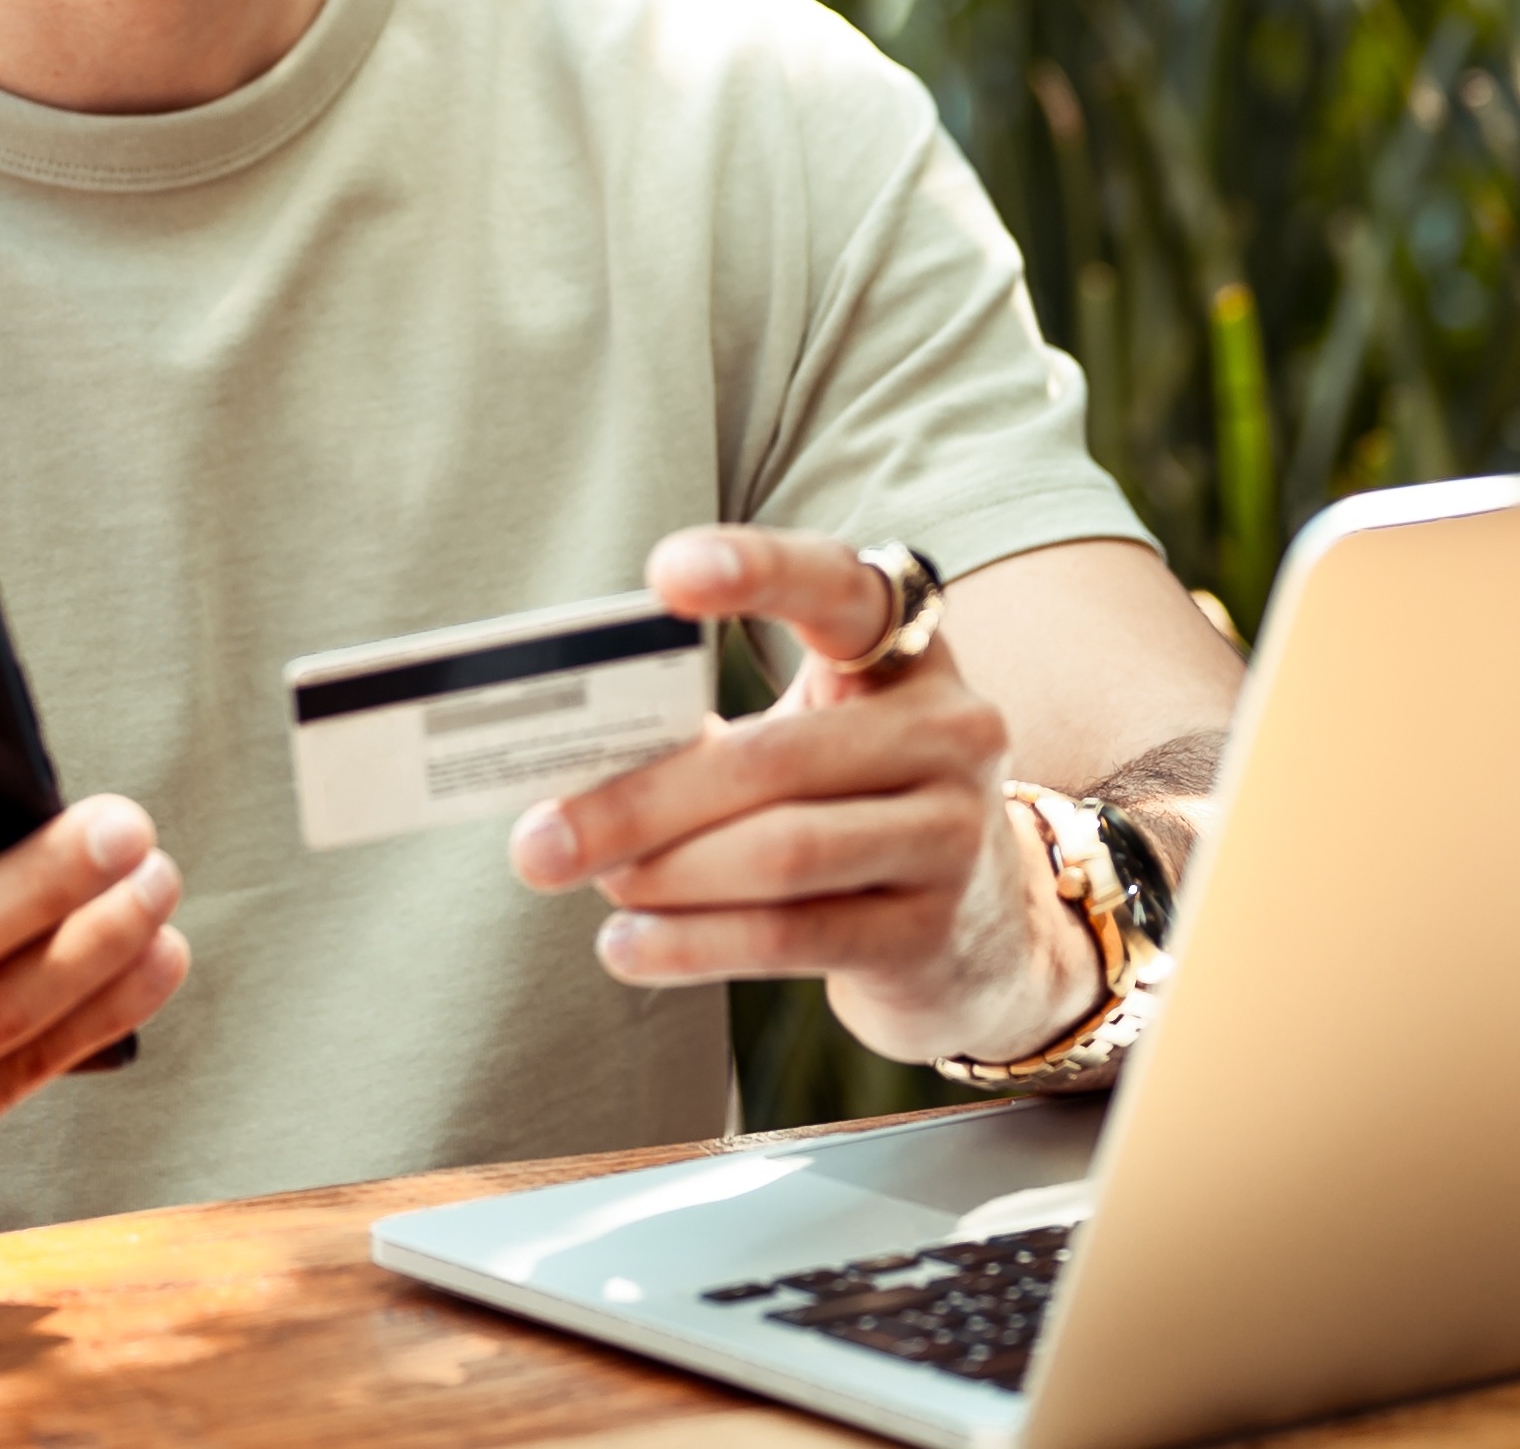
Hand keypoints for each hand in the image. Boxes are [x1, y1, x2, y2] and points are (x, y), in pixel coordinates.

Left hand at [507, 528, 1098, 1067]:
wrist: (980, 935)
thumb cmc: (850, 806)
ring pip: (781, 852)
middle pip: (774, 757)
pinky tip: (627, 948)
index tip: (665, 575)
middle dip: (640, 801)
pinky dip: (693, 944)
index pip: (840, 587)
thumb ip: (714, 735)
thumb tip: (569, 775)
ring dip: (663, 875)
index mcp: (910, 650)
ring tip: (590, 884)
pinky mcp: (930, 932)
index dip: (759, 570)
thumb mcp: (808, 740)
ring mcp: (953, 833)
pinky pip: (792, 936)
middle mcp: (952, 728)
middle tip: (539, 839)